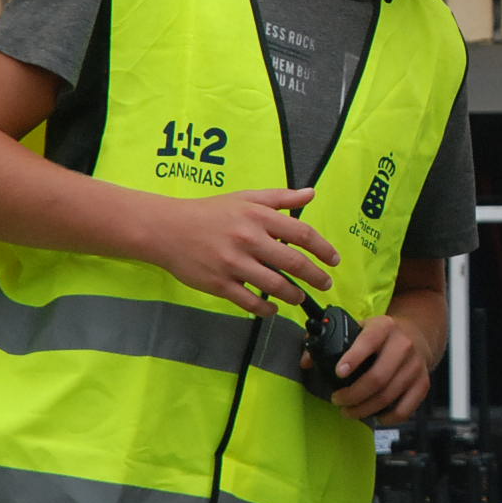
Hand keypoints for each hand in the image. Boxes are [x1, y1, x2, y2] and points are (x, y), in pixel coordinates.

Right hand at [144, 187, 340, 315]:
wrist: (167, 228)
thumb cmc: (210, 212)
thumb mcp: (246, 198)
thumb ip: (281, 198)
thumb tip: (311, 193)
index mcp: (258, 216)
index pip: (302, 234)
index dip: (324, 249)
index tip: (334, 260)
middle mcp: (248, 240)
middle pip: (294, 262)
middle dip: (316, 276)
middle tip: (326, 284)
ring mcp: (233, 264)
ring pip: (275, 285)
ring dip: (294, 295)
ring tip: (300, 297)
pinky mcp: (219, 284)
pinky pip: (250, 302)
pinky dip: (266, 308)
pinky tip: (274, 307)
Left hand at [315, 312, 433, 425]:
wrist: (417, 334)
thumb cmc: (380, 336)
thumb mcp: (359, 328)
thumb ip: (330, 341)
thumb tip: (306, 362)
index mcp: (384, 327)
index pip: (369, 341)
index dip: (353, 359)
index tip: (339, 373)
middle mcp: (403, 345)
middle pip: (378, 377)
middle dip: (353, 395)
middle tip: (337, 400)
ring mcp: (415, 365)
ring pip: (388, 396)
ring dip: (364, 410)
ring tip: (349, 411)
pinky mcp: (423, 382)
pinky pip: (405, 408)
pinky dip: (388, 417)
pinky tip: (375, 416)